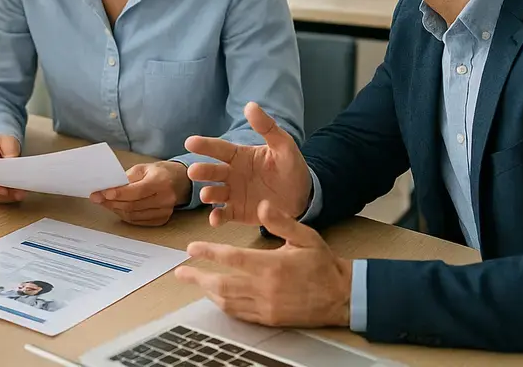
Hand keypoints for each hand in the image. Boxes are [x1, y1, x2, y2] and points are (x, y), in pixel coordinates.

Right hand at [0, 134, 24, 203]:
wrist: (0, 143)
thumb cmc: (1, 141)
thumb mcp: (8, 142)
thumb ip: (10, 154)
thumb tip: (14, 171)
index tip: (2, 187)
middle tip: (12, 192)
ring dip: (1, 196)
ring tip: (17, 195)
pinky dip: (2, 197)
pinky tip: (14, 195)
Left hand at [90, 161, 190, 225]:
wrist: (179, 182)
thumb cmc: (159, 173)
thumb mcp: (143, 168)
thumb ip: (127, 178)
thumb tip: (108, 188)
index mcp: (161, 181)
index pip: (136, 191)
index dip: (118, 193)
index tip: (103, 193)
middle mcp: (165, 198)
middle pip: (133, 205)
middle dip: (112, 202)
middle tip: (98, 198)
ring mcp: (164, 211)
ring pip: (133, 215)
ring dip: (116, 209)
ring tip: (105, 202)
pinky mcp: (162, 220)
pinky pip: (138, 221)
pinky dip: (125, 215)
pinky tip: (117, 208)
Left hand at [175, 200, 351, 327]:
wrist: (342, 296)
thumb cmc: (322, 263)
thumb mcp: (305, 236)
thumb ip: (282, 221)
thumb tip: (261, 204)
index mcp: (272, 265)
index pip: (232, 258)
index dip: (208, 252)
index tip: (191, 248)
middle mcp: (266, 288)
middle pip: (222, 284)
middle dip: (197, 276)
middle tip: (180, 271)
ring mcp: (267, 306)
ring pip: (228, 301)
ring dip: (207, 291)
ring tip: (194, 281)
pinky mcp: (270, 319)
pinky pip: (240, 314)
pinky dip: (224, 305)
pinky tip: (216, 297)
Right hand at [183, 102, 309, 227]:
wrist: (303, 196)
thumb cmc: (290, 167)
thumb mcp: (283, 145)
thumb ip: (267, 127)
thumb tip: (250, 105)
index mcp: (239, 156)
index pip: (219, 149)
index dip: (204, 145)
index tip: (190, 142)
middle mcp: (232, 174)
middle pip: (213, 171)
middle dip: (202, 171)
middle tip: (193, 171)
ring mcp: (233, 194)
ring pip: (215, 193)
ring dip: (208, 194)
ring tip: (206, 195)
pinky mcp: (238, 212)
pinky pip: (225, 214)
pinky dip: (218, 217)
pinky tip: (215, 219)